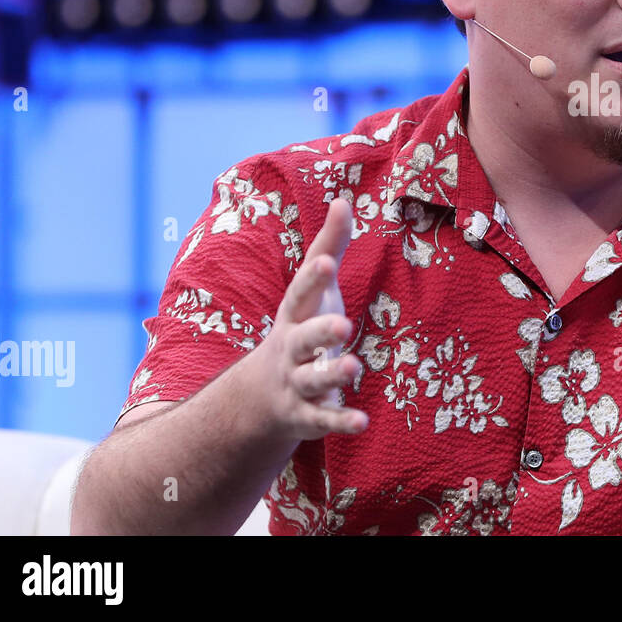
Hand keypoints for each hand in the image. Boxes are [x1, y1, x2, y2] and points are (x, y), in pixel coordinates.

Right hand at [244, 197, 368, 442]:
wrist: (260, 395)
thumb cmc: (300, 325)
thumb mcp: (314, 289)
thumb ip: (330, 246)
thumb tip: (344, 199)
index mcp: (295, 314)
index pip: (302, 293)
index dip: (314, 278)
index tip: (328, 261)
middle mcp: (292, 348)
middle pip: (304, 338)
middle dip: (321, 330)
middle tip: (343, 325)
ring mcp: (296, 382)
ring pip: (313, 379)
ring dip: (333, 374)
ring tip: (355, 367)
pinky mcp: (306, 415)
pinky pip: (322, 419)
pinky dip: (340, 421)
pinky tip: (362, 421)